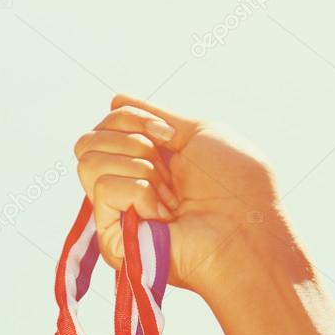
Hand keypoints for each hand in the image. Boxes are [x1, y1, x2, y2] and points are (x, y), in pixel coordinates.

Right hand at [73, 93, 281, 295]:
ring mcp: (114, 212)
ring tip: (167, 195)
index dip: (132, 119)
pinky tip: (161, 215)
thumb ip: (155, 116)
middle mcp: (124, 185)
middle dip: (132, 141)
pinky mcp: (108, 235)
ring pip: (89, 160)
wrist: (246, 232)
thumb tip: (115, 99)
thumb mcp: (200, 133)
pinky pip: (103, 186)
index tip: (168, 135)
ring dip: (139, 168)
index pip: (105, 125)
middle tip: (167, 169)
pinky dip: (138, 192)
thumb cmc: (237, 189)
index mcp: (144, 162)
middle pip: (88, 141)